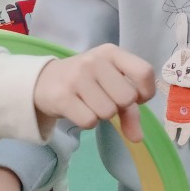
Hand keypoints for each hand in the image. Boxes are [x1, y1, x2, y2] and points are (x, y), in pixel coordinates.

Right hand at [34, 44, 154, 142]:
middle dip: (119, 106)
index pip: (144, 72)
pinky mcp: (62, 96)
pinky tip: (79, 110)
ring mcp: (77, 77)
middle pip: (127, 98)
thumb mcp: (110, 85)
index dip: (145, 93)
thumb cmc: (86, 81)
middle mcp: (94, 60)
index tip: (134, 99)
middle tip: (105, 99)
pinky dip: (88, 122)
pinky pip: (90, 121)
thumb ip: (130, 110)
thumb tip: (137, 138)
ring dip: (102, 115)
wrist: (44, 81)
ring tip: (89, 103)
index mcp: (111, 52)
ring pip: (108, 112)